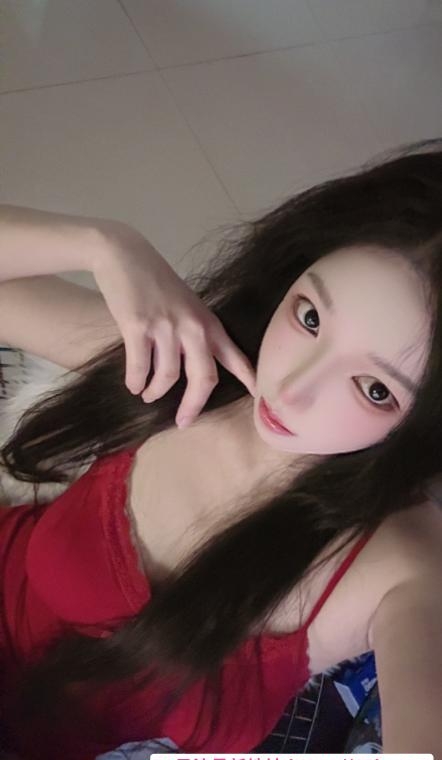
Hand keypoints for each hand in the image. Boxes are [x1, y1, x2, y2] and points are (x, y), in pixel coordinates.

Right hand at [92, 223, 256, 426]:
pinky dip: (136, 382)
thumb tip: (193, 366)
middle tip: (183, 421)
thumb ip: (194, 331)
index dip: (247, 379)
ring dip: (155, 391)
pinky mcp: (139, 326)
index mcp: (208, 322)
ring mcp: (166, 326)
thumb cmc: (155, 280)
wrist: (124, 254)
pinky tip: (133, 385)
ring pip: (168, 376)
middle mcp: (193, 326)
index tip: (257, 398)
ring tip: (147, 395)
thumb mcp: (186, 304)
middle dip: (193, 406)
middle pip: (204, 378)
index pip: (234, 356)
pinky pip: (140, 367)